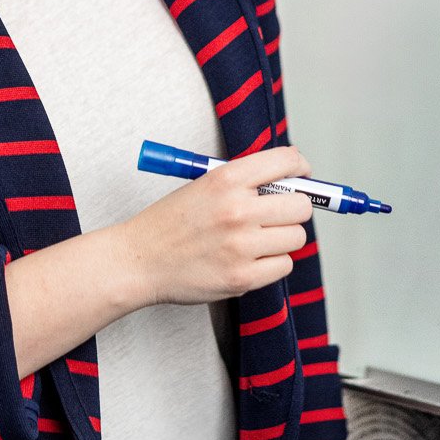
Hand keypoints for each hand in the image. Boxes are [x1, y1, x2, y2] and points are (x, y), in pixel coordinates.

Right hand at [114, 146, 313, 305]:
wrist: (138, 260)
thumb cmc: (169, 223)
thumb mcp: (203, 185)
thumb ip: (245, 182)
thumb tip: (292, 181)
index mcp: (226, 179)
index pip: (286, 161)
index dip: (300, 168)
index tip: (301, 176)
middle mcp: (237, 210)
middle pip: (301, 206)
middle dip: (294, 209)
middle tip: (278, 215)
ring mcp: (241, 246)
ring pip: (296, 237)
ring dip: (282, 239)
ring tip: (257, 240)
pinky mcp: (242, 277)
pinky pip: (284, 266)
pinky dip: (272, 263)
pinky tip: (249, 259)